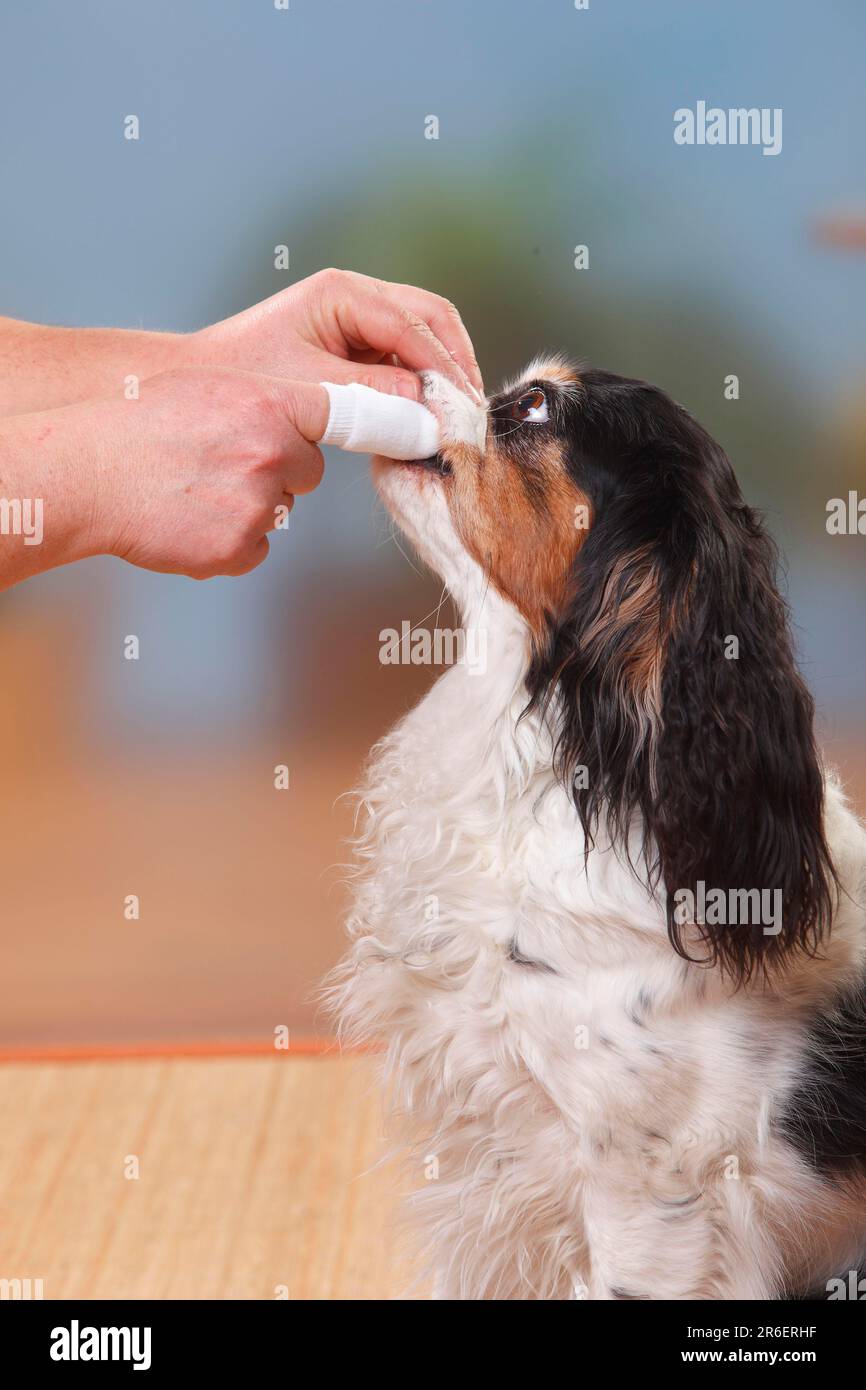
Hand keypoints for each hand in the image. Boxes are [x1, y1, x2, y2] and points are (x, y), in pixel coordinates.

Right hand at [92, 367, 328, 577]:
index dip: (345, 425)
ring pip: (278, 511)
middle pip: (309, 471)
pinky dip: (230, 542)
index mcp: (268, 404)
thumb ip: (262, 400)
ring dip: (250, 507)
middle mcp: (272, 453)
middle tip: (225, 464)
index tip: (374, 431)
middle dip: (280, 472)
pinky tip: (191, 520)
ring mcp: (257, 504)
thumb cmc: (140, 425)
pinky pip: (255, 547)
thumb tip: (299, 420)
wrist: (90, 475)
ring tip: (195, 490)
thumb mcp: (206, 386)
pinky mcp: (238, 548)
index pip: (339, 414)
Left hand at [192, 268, 483, 401]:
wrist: (202, 381)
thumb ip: (372, 395)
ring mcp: (360, 317)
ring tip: (456, 418)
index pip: (415, 324)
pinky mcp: (358, 344)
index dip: (446, 368)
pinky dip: (424, 384)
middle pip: (433, 318)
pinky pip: (406, 357)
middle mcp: (357, 296)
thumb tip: (427, 413)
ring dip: (444, 374)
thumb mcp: (311, 388)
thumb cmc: (244, 377)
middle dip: (456, 364)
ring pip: (426, 336)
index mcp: (342, 293)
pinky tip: (429, 415)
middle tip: (471, 413)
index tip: (463, 410)